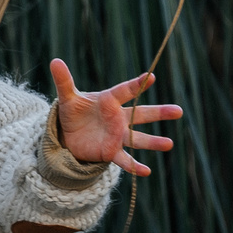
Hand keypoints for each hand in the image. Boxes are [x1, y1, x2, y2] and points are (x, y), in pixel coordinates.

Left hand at [49, 61, 184, 176]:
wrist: (69, 134)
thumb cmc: (73, 111)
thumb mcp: (67, 97)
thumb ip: (64, 81)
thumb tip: (54, 61)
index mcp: (109, 101)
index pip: (125, 91)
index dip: (137, 84)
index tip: (150, 77)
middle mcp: (118, 118)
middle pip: (141, 114)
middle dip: (160, 113)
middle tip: (179, 111)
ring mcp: (117, 136)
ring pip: (138, 138)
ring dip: (153, 142)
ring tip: (169, 144)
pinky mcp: (111, 152)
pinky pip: (124, 159)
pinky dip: (134, 166)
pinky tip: (146, 172)